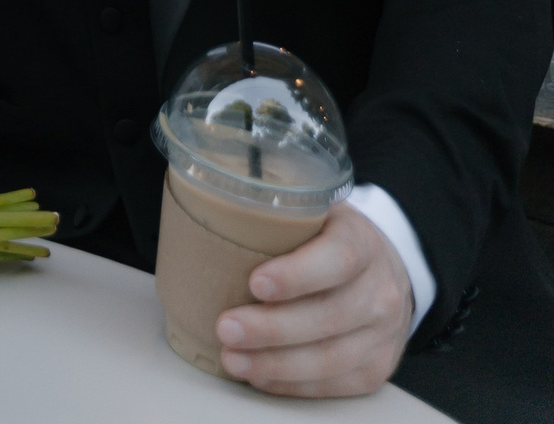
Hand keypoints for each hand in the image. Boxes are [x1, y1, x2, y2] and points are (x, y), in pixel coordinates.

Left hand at [217, 203, 411, 397]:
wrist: (387, 274)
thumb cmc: (330, 239)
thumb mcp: (314, 212)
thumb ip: (277, 214)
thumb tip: (211, 212)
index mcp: (362, 241)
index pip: (337, 258)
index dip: (297, 275)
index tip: (255, 283)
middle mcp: (380, 290)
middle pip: (328, 316)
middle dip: (272, 328)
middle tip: (226, 328)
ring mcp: (382, 335)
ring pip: (329, 358)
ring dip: (275, 364)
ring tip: (232, 358)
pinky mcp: (375, 370)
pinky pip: (332, 384)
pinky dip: (290, 383)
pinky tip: (258, 375)